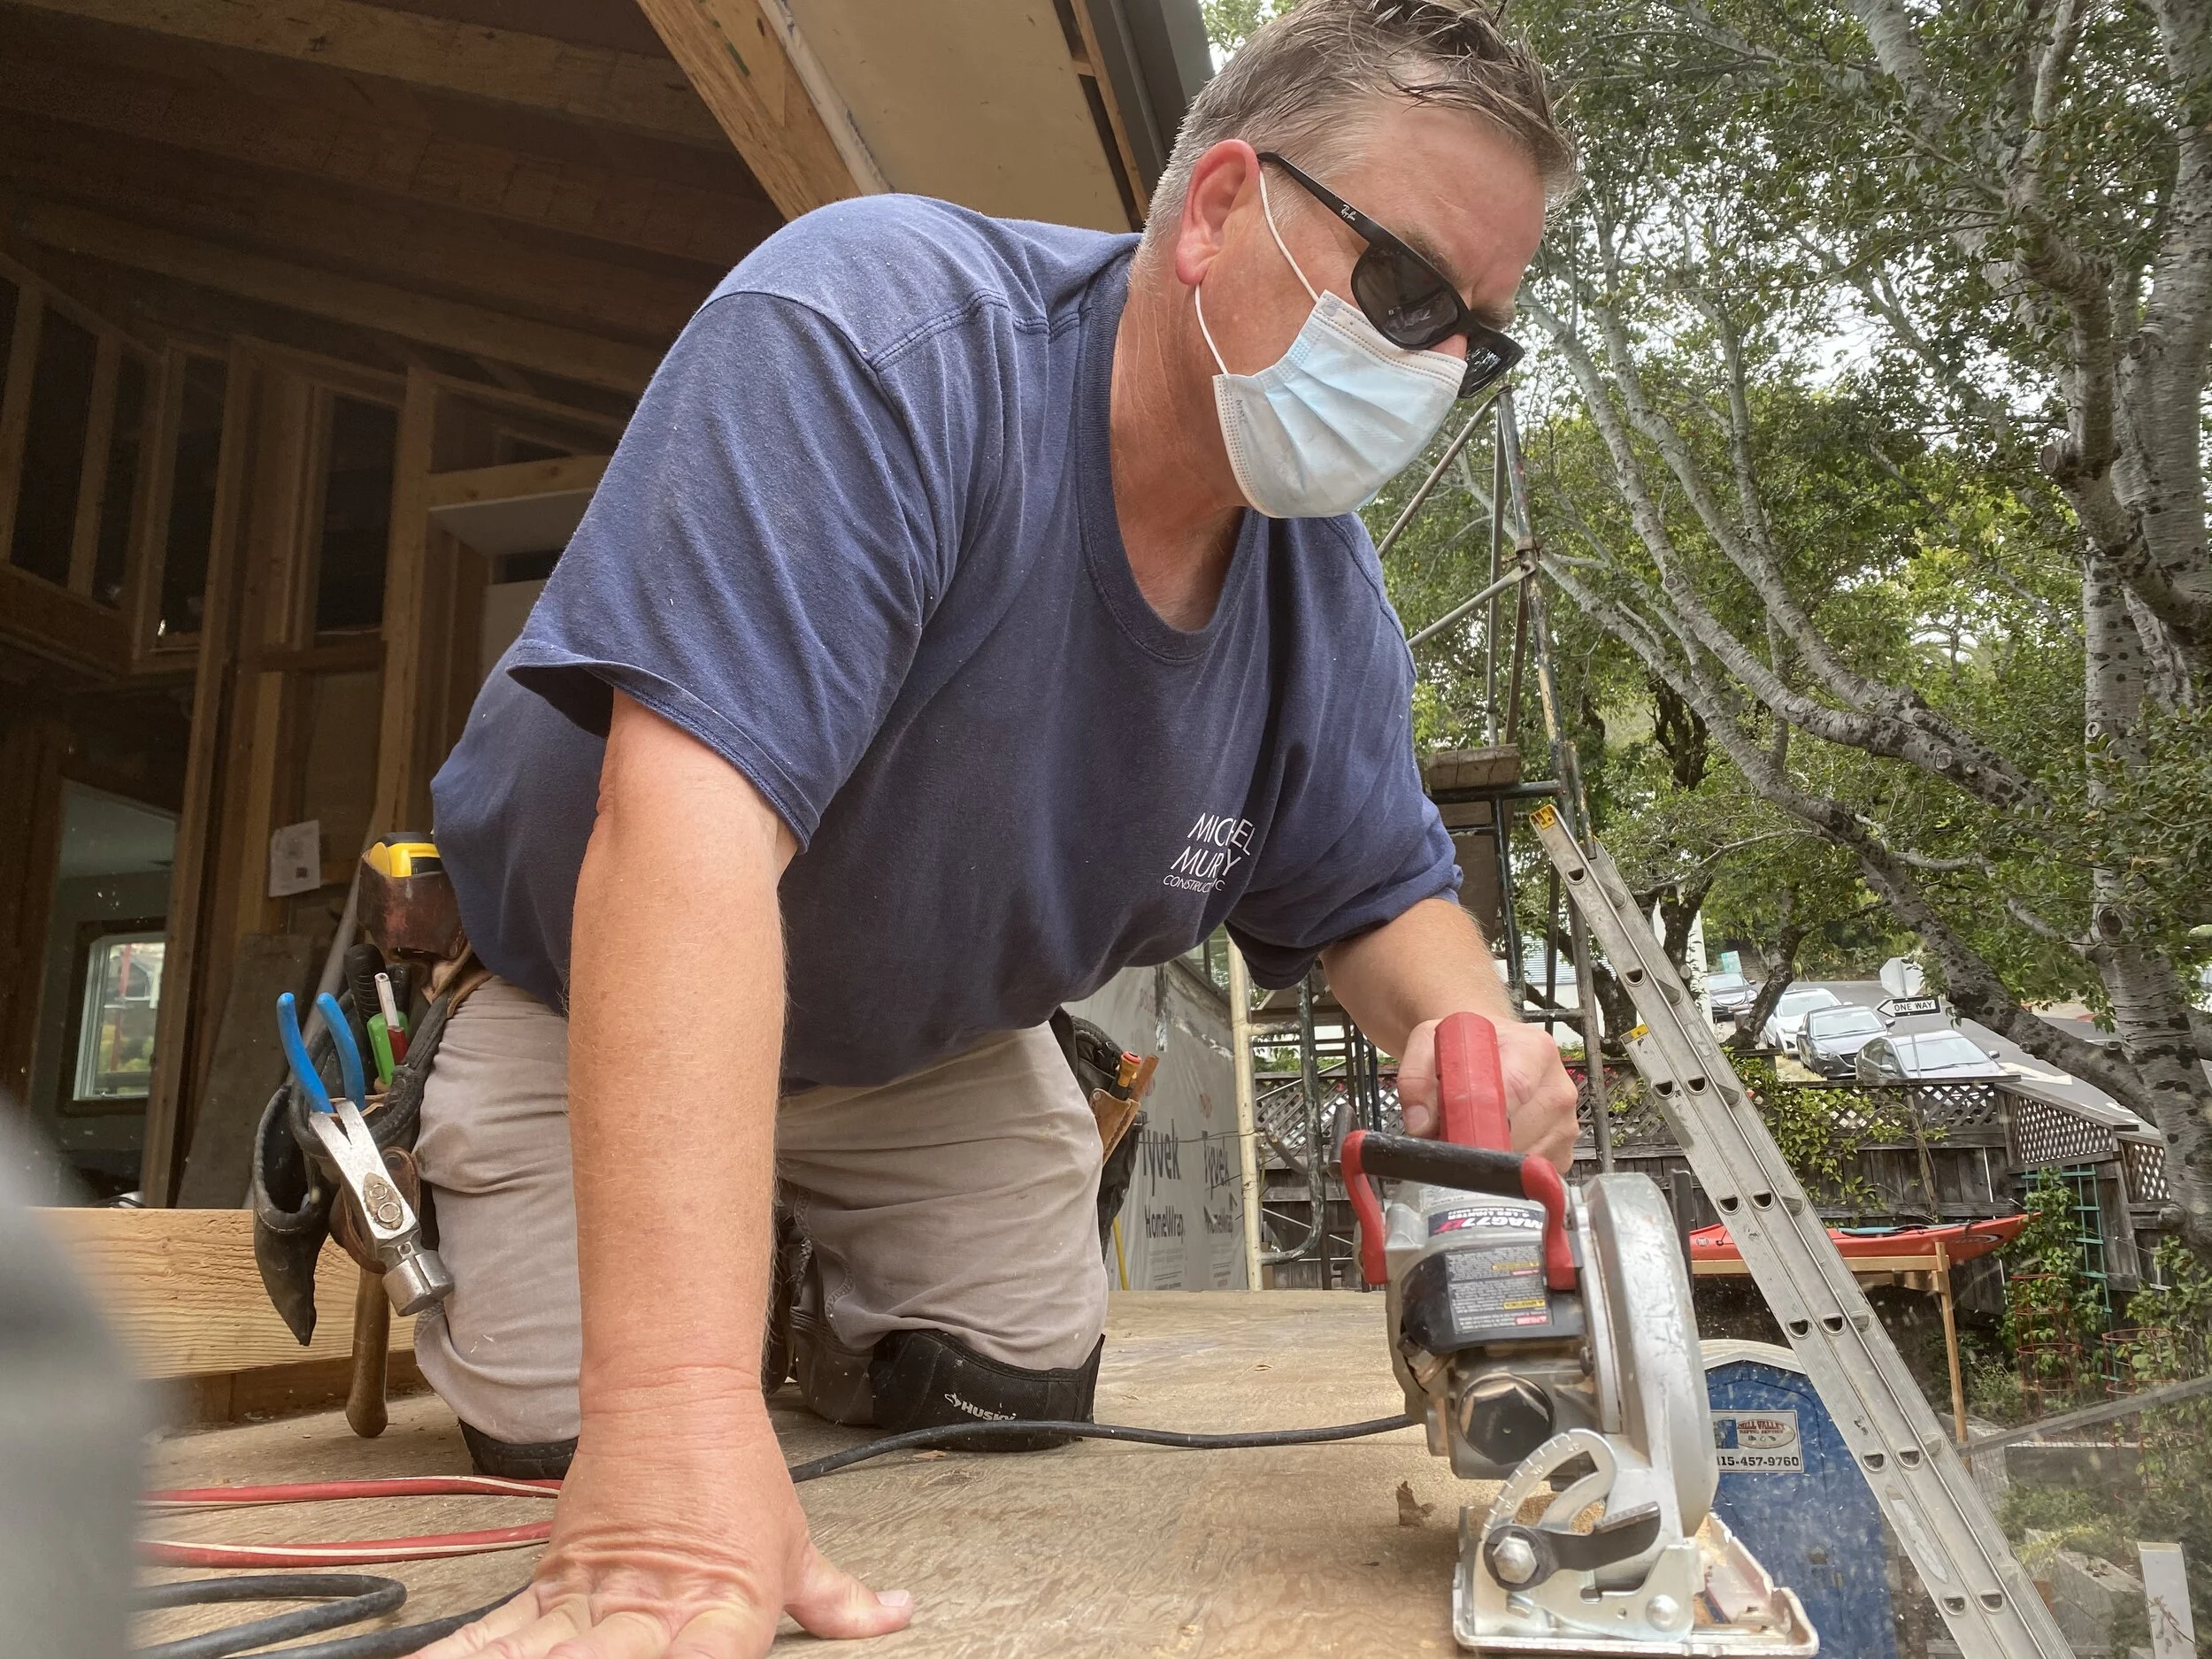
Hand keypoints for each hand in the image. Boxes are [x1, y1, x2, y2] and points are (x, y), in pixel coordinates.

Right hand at [414, 1394, 909, 1657]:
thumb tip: (896, 1613)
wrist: (675, 1395)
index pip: (716, 1658)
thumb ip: (837, 1600)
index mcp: (728, 1609)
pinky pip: (503, 1632)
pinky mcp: (554, 1579)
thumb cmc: (736, 1473)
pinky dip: (468, 1653)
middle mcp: (659, 1608)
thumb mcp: (794, 1543)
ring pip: (548, 1653)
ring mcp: (599, 1594)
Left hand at [1395, 1016, 1577, 1169]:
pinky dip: (1504, 1172)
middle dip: (1476, 1142)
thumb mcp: (1429, 1043)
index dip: (1481, 1117)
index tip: (1456, 1132)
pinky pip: (1528, 1177)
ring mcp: (1564, 1124)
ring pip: (1521, 1161)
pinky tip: (1492, 1146)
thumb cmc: (1467, 1048)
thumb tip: (1421, 1123)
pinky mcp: (1562, 1154)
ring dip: (1489, 1159)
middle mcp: (1557, 1087)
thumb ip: (1416, 1077)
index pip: (1514, 1087)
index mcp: (1533, 1049)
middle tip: (1449, 1134)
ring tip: (1471, 1134)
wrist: (1489, 1050)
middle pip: (1516, 1132)